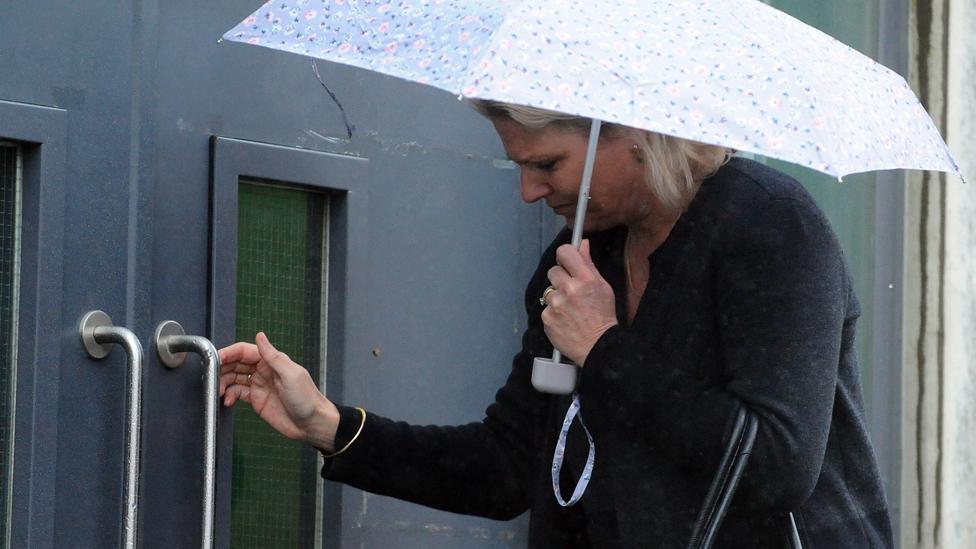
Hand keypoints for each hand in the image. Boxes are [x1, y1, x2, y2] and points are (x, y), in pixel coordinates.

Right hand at [219, 332, 340, 450]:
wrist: (311, 424)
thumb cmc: (306, 398)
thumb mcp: (291, 374)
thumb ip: (273, 356)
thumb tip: (260, 335)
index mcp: (271, 361)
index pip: (244, 351)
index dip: (229, 353)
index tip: (215, 358)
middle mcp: (263, 370)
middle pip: (236, 364)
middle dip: (222, 369)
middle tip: (211, 377)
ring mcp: (258, 385)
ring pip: (233, 378)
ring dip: (223, 383)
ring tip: (219, 391)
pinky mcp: (255, 400)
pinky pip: (237, 393)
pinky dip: (229, 395)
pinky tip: (228, 400)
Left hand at [542, 239, 617, 364]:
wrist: (598, 346)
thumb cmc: (603, 317)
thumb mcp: (603, 287)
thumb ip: (589, 264)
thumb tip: (582, 244)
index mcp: (585, 279)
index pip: (565, 252)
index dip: (565, 255)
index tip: (567, 261)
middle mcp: (569, 289)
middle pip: (553, 271)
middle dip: (561, 279)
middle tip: (572, 291)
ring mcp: (556, 304)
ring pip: (549, 290)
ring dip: (557, 297)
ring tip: (570, 309)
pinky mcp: (547, 318)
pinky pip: (546, 308)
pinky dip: (553, 312)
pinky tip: (565, 319)